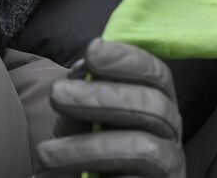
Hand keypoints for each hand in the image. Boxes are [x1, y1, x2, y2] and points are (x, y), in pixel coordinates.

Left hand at [37, 39, 184, 177]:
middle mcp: (170, 131)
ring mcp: (169, 164)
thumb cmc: (84, 155)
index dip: (128, 59)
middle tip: (57, 94)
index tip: (93, 51)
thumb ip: (86, 91)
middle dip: (104, 96)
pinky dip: (98, 176)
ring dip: (89, 147)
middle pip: (154, 105)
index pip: (156, 74)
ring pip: (142, 147)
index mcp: (157, 104)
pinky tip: (67, 176)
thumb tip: (84, 68)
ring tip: (46, 153)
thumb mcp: (80, 120)